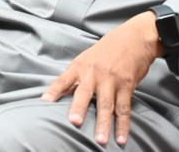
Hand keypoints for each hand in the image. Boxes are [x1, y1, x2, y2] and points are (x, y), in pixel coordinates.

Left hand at [41, 10, 162, 145]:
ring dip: (104, 124)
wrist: (133, 38)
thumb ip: (76, 76)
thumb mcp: (87, 59)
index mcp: (80, 65)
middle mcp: (94, 73)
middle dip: (79, 108)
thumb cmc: (106, 51)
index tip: (44, 100)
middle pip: (85, 93)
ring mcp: (111, 79)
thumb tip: (62, 93)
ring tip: (101, 140)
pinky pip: (125, 108)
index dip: (54, 90)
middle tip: (74, 122)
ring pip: (107, 105)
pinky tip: (121, 138)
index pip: (64, 79)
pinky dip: (123, 125)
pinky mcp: (127, 85)